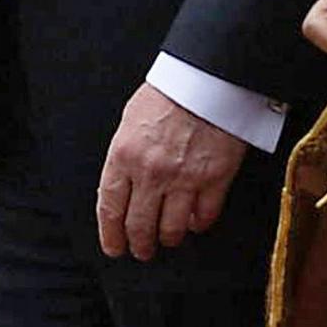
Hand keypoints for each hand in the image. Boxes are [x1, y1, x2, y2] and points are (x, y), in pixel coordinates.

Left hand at [96, 84, 247, 260]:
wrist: (212, 75)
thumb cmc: (171, 92)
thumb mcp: (131, 120)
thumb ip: (125, 155)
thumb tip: (124, 185)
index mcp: (123, 156)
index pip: (110, 209)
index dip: (111, 234)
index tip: (115, 246)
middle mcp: (151, 172)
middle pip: (139, 225)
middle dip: (139, 244)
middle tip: (142, 250)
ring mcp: (185, 177)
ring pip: (172, 227)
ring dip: (168, 238)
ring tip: (169, 239)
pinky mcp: (216, 176)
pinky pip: (205, 214)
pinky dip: (199, 224)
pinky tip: (195, 223)